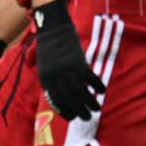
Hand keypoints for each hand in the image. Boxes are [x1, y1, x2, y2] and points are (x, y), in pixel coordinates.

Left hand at [33, 0, 103, 120]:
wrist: (53, 27)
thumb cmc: (48, 49)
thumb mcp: (44, 67)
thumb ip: (50, 83)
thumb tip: (59, 102)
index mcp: (47, 78)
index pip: (57, 101)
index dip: (65, 111)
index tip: (72, 117)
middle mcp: (57, 76)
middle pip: (70, 99)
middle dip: (80, 111)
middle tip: (87, 118)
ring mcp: (69, 69)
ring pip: (82, 91)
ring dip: (90, 102)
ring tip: (96, 109)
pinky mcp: (80, 61)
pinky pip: (91, 77)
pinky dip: (97, 85)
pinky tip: (102, 91)